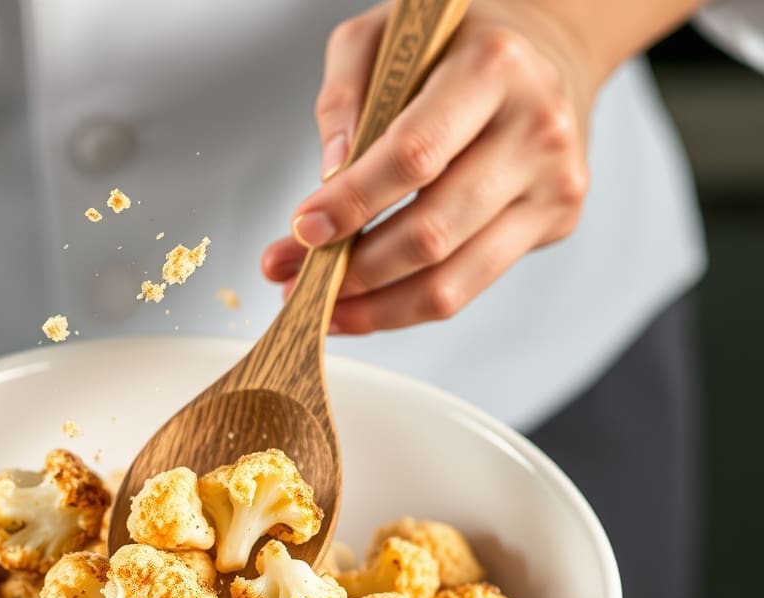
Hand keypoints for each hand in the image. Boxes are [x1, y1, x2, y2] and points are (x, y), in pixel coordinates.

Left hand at [261, 0, 597, 332]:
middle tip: (295, 282)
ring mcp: (554, 183)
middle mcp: (536, 129)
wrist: (548, 52)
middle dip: (352, 270)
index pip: (414, 155)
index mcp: (493, 68)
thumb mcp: (387, 34)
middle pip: (431, 233)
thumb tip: (330, 174)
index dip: (352, 203)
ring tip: (324, 310)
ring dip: (373, 308)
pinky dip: (405, 308)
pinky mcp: (554, 222)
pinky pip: (466, 289)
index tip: (302, 230)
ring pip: (449, 282)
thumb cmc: (457, 48)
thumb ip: (346, 92)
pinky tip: (365, 306)